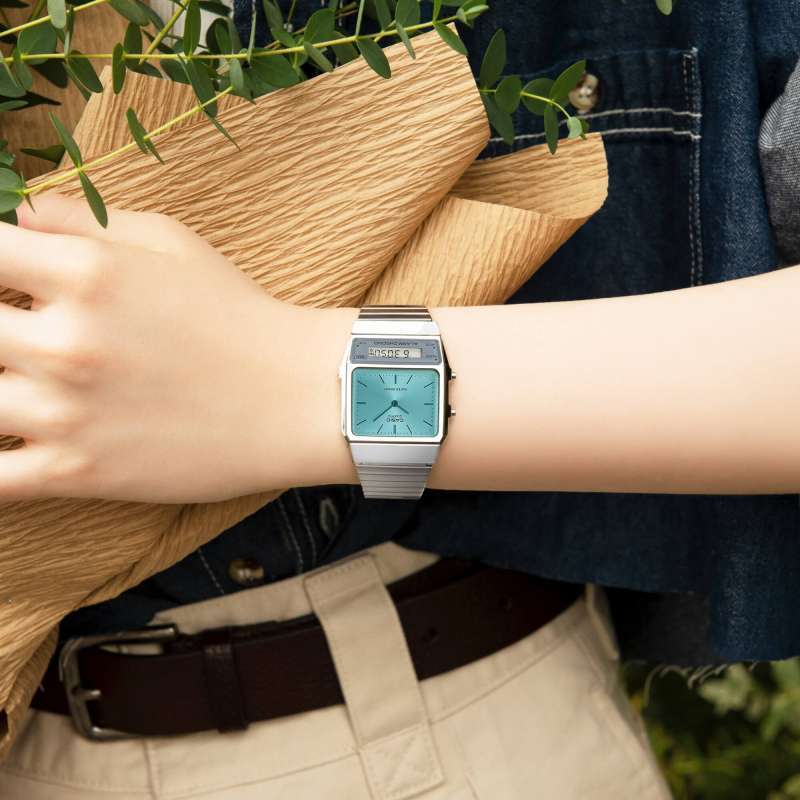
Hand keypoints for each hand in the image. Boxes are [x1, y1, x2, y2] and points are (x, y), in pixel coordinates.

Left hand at [0, 195, 355, 502]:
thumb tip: (16, 214)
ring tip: (24, 381)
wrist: (295, 399)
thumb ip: (85, 220)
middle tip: (20, 335)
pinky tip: (10, 443)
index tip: (5, 277)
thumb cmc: (239, 315)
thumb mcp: (172, 244)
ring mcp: (65, 413)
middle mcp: (64, 342)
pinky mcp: (77, 473)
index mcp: (84, 274)